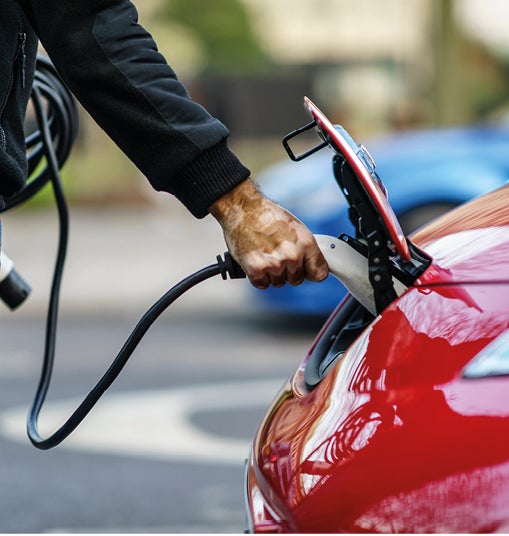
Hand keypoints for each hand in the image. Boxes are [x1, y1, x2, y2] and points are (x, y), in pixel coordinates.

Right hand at [209, 179, 328, 288]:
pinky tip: (257, 260)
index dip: (312, 273)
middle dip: (288, 271)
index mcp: (306, 243)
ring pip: (279, 282)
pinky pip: (262, 284)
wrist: (243, 210)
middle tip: (278, 256)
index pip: (319, 273)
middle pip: (297, 280)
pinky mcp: (256, 270)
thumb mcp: (295, 227)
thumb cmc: (266, 215)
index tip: (308, 272)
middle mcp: (292, 255)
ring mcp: (274, 264)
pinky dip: (258, 276)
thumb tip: (309, 263)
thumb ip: (304, 248)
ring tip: (266, 254)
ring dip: (272, 274)